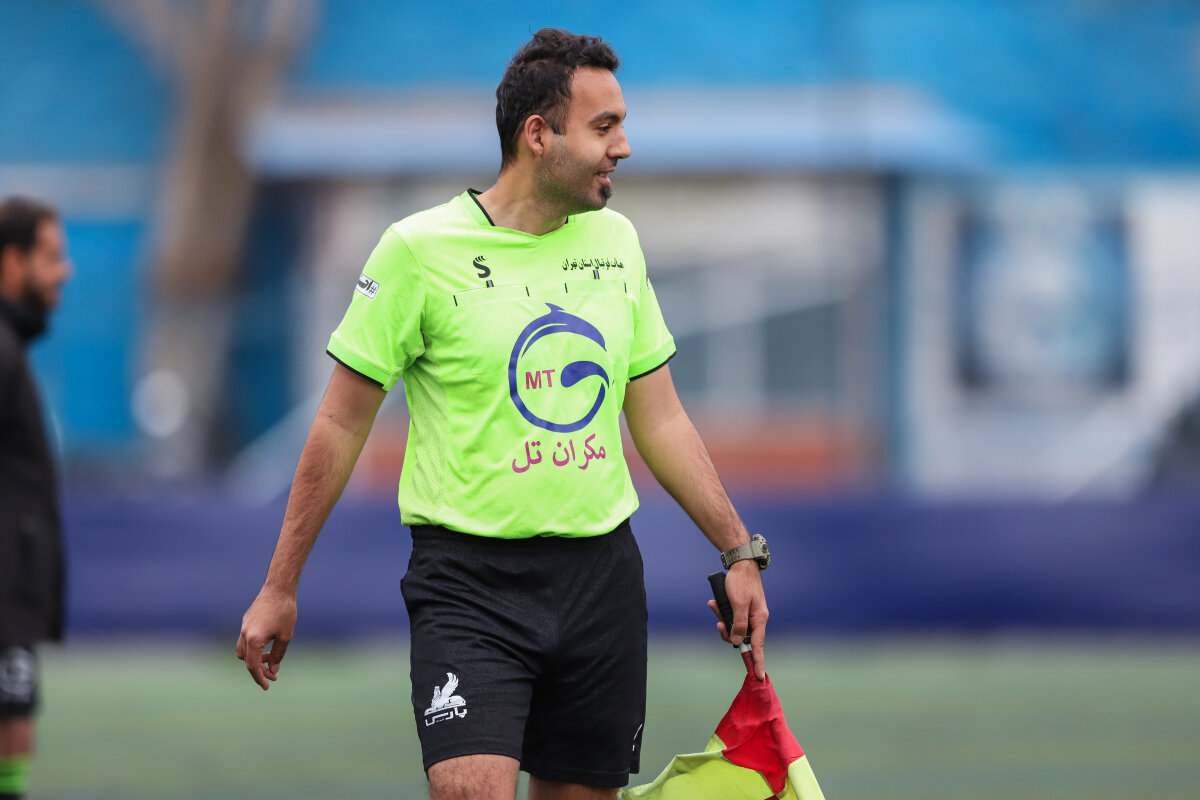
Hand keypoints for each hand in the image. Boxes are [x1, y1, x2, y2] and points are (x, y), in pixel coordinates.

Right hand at [235, 586, 296, 690]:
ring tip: (270, 659)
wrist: (279, 588)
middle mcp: (244, 634)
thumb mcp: (285, 636)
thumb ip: (278, 655)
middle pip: (246, 660)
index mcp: (253, 640)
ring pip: (243, 650)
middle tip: (273, 675)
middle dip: (258, 669)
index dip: (260, 678)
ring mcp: (244, 626)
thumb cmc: (285, 611)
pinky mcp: (246, 620)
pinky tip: (268, 645)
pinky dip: (254, 647)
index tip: (268, 686)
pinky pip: (246, 639)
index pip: (252, 666)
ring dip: (254, 658)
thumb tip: (273, 670)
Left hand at [707, 560, 768, 679]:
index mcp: (759, 619)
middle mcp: (756, 619)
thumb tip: (736, 641)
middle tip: (719, 623)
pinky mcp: (742, 608)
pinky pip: (731, 616)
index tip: (760, 676)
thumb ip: (738, 624)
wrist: (740, 564)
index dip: (758, 662)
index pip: (758, 646)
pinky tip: (714, 603)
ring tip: (714, 605)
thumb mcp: (738, 604)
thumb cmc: (741, 583)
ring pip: (734, 626)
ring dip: (722, 618)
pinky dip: (722, 611)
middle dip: (727, 632)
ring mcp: (749, 614)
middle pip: (742, 636)